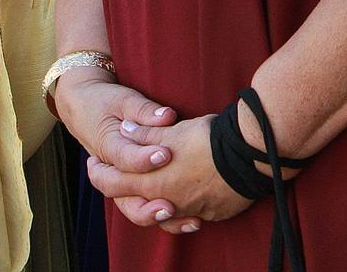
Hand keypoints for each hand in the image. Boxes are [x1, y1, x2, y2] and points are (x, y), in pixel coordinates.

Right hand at [55, 74, 204, 229]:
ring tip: (185, 219)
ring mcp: (120, 183)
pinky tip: (191, 221)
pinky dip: (166, 219)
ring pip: (134, 209)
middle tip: (170, 205)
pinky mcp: (131, 188)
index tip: (166, 154)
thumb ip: (143, 110)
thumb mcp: (122, 99)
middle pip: (124, 196)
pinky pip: (145, 208)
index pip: (125, 158)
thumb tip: (167, 117)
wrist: (84, 109)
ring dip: (158, 218)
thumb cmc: (106, 103)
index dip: (144, 159)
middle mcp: (112, 171)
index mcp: (108, 146)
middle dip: (147, 206)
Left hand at [87, 114, 251, 231]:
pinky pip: (191, 214)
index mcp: (152, 183)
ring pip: (164, 215)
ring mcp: (192, 211)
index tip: (95, 163)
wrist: (250, 155)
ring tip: (153, 190)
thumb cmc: (208, 140)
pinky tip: (188, 194)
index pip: (112, 185)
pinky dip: (184, 206)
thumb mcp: (171, 132)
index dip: (99, 173)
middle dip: (124, 191)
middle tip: (119, 176)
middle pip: (135, 204)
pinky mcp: (214, 212)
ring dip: (154, 204)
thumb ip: (144, 134)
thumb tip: (125, 131)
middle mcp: (169, 203)